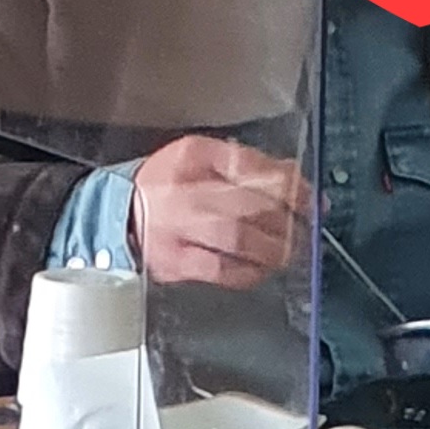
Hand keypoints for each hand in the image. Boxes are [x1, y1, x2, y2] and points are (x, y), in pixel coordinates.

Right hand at [129, 135, 312, 288]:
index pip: (249, 166)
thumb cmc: (165, 184)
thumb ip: (244, 164)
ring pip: (237, 239)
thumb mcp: (199, 157)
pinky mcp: (174, 261)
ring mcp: (178, 228)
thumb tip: (291, 177)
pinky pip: (220, 270)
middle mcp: (185, 189)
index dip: (288, 185)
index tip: (312, 200)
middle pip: (247, 204)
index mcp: (193, 156)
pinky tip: (260, 270)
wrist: (117, 213)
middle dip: (285, 220)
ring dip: (272, 248)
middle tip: (307, 229)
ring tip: (289, 251)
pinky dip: (247, 272)